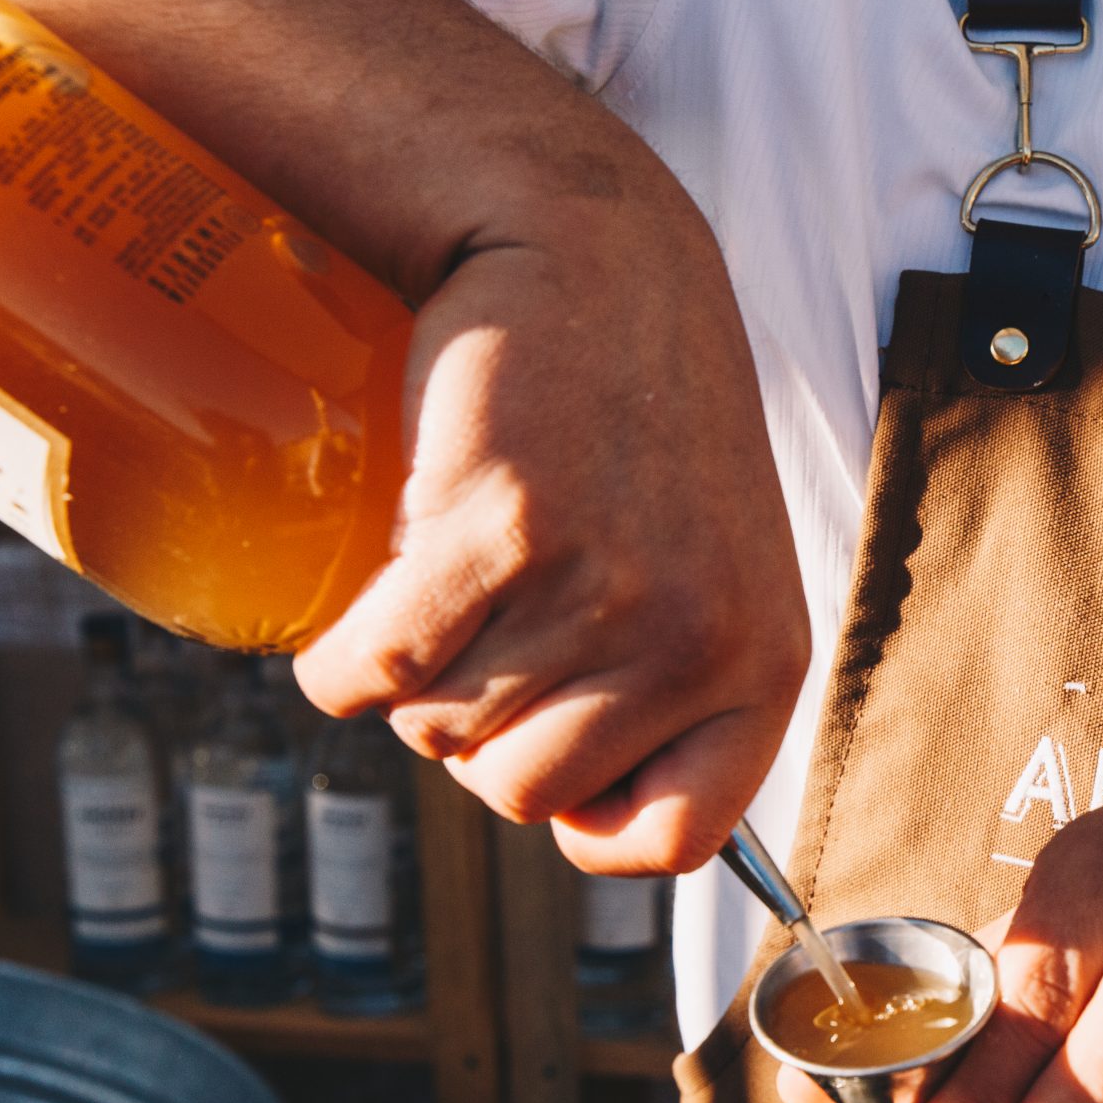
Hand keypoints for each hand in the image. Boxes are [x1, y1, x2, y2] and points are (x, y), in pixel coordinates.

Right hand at [292, 182, 807, 873]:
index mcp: (762, 669)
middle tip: (483, 644)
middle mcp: (696, 641)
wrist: (595, 260)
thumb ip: (683, 693)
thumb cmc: (645, 427)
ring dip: (413, 684)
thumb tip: (588, 827)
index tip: (554, 761)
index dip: (588, 823)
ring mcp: (603, 588)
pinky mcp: (503, 529)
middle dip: (477, 738)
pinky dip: (340, 667)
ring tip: (447, 598)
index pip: (672, 842)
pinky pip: (378, 670)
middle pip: (521, 793)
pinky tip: (352, 629)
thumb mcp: (717, 572)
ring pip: (442, 732)